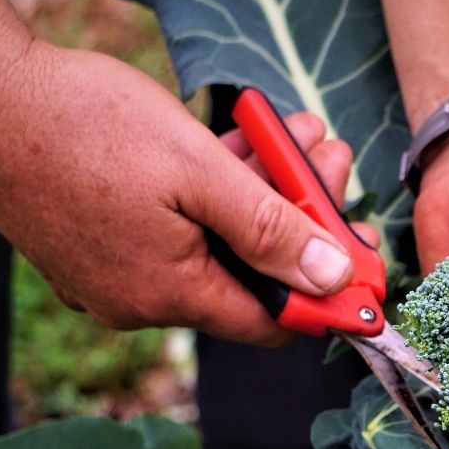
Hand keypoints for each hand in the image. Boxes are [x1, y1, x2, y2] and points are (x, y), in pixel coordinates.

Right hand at [0, 42, 359, 344]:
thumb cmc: (84, 126)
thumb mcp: (197, 172)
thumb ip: (270, 230)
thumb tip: (332, 279)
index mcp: (169, 293)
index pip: (275, 321)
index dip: (328, 293)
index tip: (364, 257)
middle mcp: (145, 297)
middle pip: (253, 273)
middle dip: (303, 216)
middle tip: (330, 161)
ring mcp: (121, 271)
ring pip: (221, 241)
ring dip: (266, 191)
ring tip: (298, 135)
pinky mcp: (107, 240)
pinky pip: (184, 227)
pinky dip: (219, 191)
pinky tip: (246, 143)